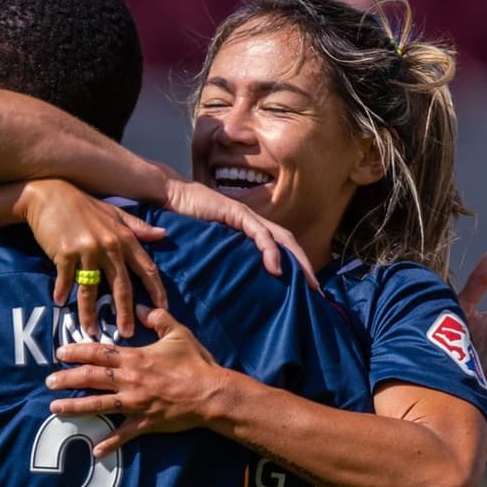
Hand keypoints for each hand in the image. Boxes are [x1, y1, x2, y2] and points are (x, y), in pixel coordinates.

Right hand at [18, 179, 167, 335]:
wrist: (48, 194)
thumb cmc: (82, 205)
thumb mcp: (114, 214)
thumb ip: (138, 227)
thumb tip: (162, 234)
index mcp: (124, 237)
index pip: (147, 268)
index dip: (156, 291)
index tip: (161, 310)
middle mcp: (109, 245)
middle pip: (122, 286)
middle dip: (125, 312)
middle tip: (127, 333)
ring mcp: (87, 250)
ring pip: (91, 289)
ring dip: (90, 313)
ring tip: (91, 332)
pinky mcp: (65, 253)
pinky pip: (66, 279)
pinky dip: (62, 292)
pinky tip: (59, 303)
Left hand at [45, 306, 225, 454]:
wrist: (211, 393)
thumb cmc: (196, 363)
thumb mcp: (178, 333)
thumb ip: (158, 318)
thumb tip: (141, 307)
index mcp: (135, 358)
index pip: (99, 353)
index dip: (77, 351)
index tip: (60, 352)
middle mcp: (130, 380)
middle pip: (91, 378)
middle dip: (67, 378)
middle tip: (48, 381)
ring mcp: (135, 403)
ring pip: (98, 404)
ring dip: (75, 406)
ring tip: (55, 407)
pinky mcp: (145, 422)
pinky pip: (123, 434)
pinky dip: (109, 443)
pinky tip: (95, 450)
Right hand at [162, 180, 319, 289]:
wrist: (171, 195)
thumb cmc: (184, 221)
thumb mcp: (208, 244)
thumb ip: (221, 256)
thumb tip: (228, 281)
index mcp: (248, 228)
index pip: (279, 246)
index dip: (294, 264)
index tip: (303, 288)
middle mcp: (253, 222)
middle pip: (288, 243)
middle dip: (304, 265)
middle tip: (316, 290)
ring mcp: (247, 216)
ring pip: (281, 238)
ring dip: (296, 261)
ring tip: (305, 282)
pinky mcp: (238, 213)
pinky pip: (260, 234)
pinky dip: (271, 252)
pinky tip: (276, 269)